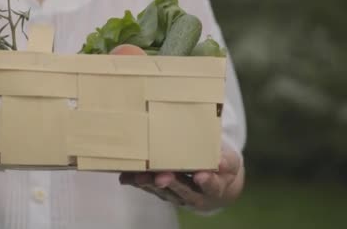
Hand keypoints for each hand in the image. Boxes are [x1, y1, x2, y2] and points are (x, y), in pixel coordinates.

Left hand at [119, 143, 243, 211]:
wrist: (213, 179)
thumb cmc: (221, 166)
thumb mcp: (229, 160)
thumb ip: (226, 160)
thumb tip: (221, 162)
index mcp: (215, 187)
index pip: (212, 185)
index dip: (206, 181)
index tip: (200, 176)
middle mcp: (195, 195)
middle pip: (183, 190)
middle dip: (171, 183)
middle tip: (162, 177)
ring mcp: (176, 194)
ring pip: (163, 191)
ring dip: (150, 184)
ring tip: (140, 177)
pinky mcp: (162, 190)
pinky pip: (149, 187)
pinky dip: (137, 182)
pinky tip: (126, 177)